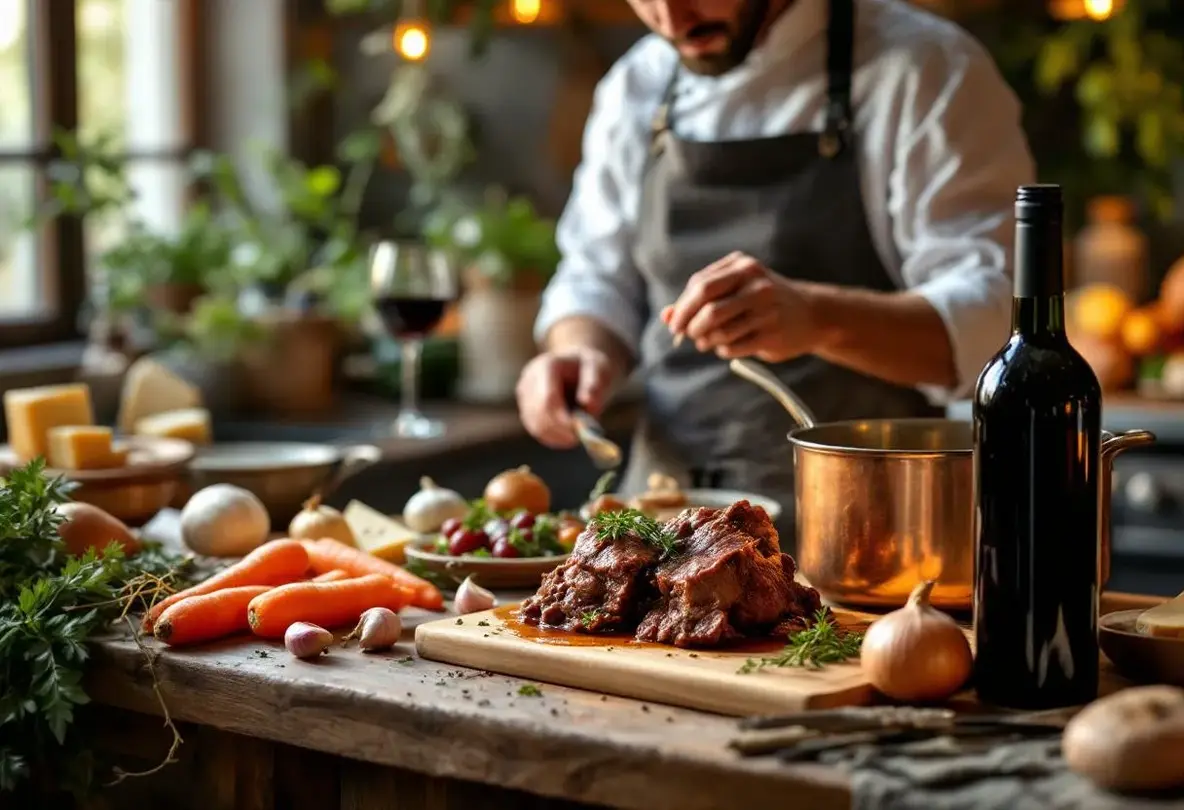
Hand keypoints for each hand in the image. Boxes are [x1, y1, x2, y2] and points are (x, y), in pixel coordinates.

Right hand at [516, 347, 615, 448]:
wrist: (575, 362)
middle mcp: (529, 379)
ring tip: (576, 437)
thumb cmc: (588, 365)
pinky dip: (551, 437)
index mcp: (546, 366)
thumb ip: (594, 384)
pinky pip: (535, 428)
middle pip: (538, 415)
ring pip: (534, 425)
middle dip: (559, 432)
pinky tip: (567, 437)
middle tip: (579, 440)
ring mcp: (524, 394)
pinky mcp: (525, 406)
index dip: (561, 421)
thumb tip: (587, 403)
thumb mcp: (598, 368)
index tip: (579, 433)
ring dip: (555, 437)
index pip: (548, 400)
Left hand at [661, 252, 820, 362]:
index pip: (700, 286)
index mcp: (742, 266)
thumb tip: (665, 316)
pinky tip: (726, 347)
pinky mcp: (772, 333)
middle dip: (690, 325)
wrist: (812, 314)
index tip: (674, 324)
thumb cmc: (762, 301)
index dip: (682, 308)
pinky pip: (733, 347)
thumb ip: (700, 299)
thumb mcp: (734, 289)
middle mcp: (756, 284)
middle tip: (684, 335)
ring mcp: (767, 309)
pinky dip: (723, 350)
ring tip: (706, 342)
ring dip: (705, 341)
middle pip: (708, 307)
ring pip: (719, 331)